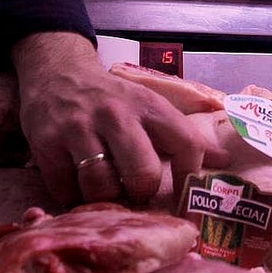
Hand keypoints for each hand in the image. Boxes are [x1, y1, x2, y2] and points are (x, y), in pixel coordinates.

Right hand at [10, 31, 208, 206]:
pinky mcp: (47, 143)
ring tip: (105, 189)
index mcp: (150, 106)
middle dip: (141, 193)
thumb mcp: (151, 107)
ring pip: (101, 188)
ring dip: (104, 198)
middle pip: (142, 175)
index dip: (190, 180)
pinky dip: (73, 197)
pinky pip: (65, 190)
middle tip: (134, 192)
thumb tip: (224, 162)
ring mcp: (79, 129)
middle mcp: (117, 115)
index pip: (187, 145)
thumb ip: (185, 135)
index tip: (184, 199)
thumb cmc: (113, 98)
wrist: (58, 72)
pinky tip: (78, 185)